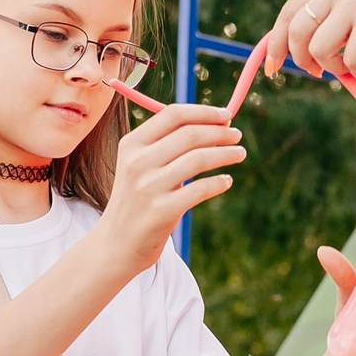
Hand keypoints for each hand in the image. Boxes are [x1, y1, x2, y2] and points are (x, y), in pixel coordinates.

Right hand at [93, 103, 247, 276]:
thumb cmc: (136, 200)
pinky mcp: (162, 211)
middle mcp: (138, 162)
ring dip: (226, 154)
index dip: (204, 112)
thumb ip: (167, 144)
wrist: (116, 242)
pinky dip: (219, 182)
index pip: (173, 114)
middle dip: (220, 132)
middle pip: (189, 134)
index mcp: (132, 144)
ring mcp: (149, 187)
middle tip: (237, 135)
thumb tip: (214, 125)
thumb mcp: (139, 165)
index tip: (226, 114)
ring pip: (198, 159)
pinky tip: (227, 180)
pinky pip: (200, 190)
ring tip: (240, 153)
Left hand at [272, 0, 355, 79]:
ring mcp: (352, 3)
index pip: (289, 13)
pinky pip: (351, 63)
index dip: (276, 43)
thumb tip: (307, 50)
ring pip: (319, 51)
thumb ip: (335, 11)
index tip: (273, 67)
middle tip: (319, 74)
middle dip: (302, 61)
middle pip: (296, 33)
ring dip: (338, 68)